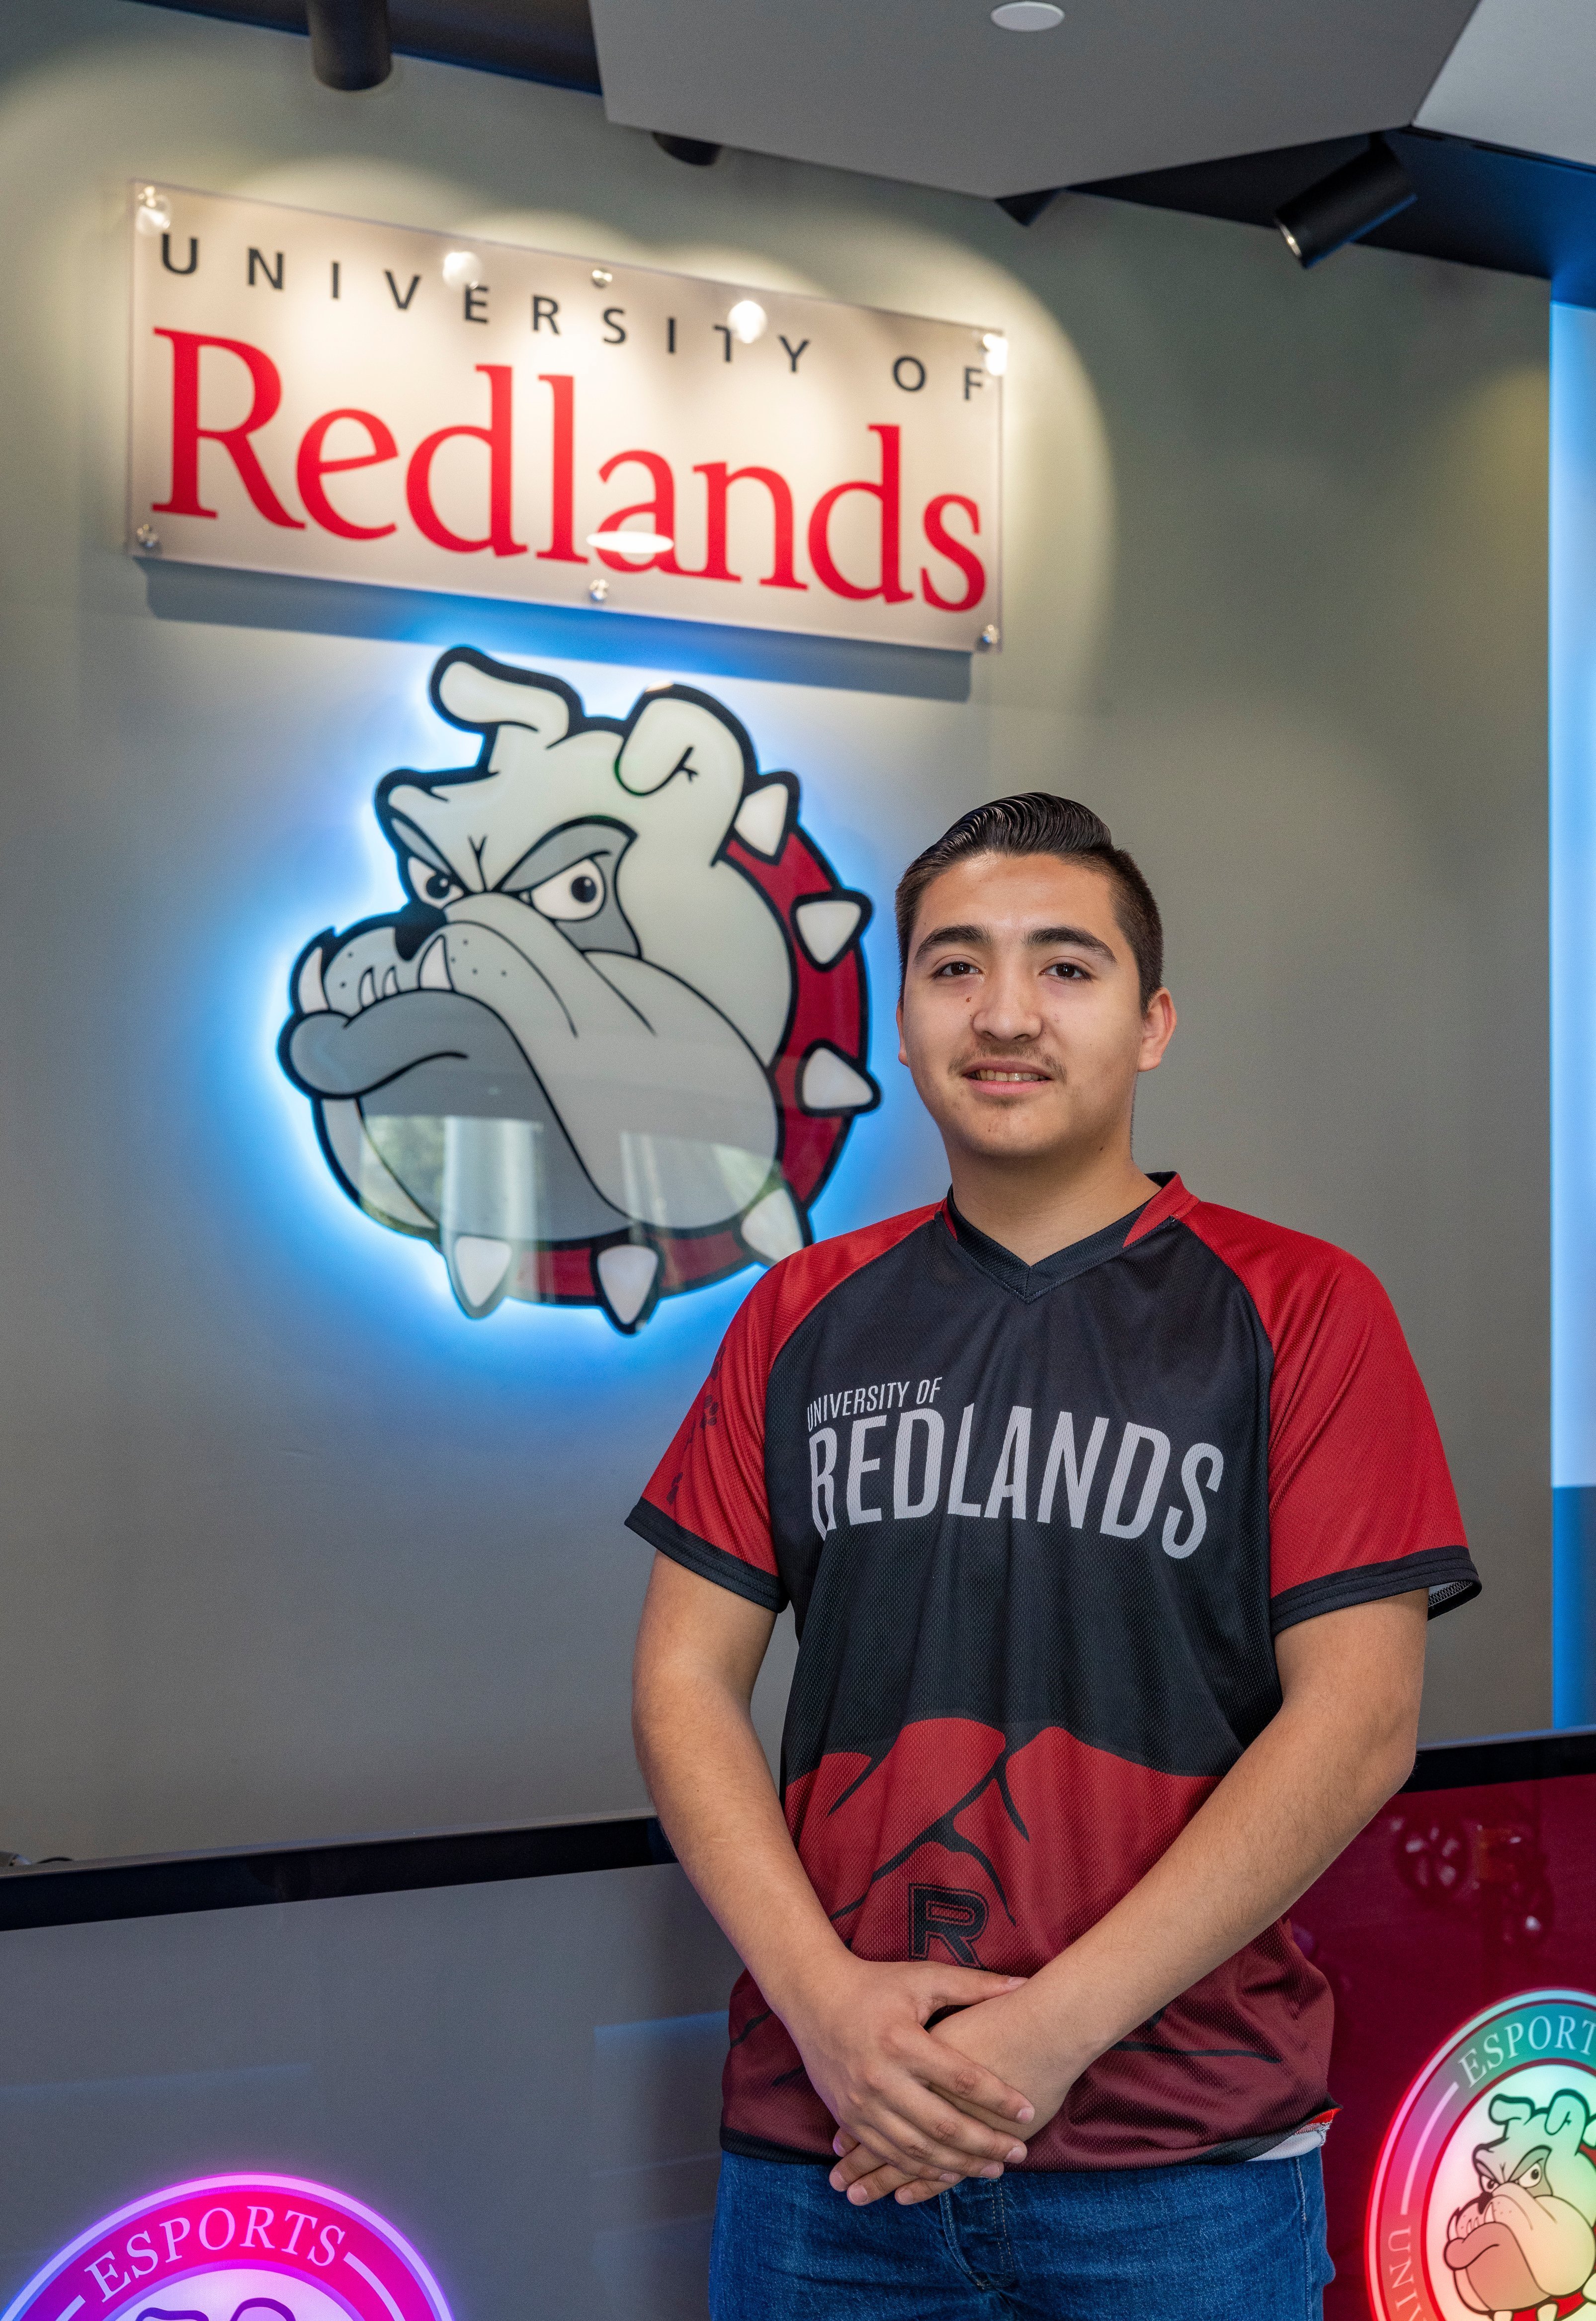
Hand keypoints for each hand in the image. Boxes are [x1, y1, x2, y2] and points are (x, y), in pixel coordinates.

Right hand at [779, 1956, 1036, 2187]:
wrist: (813, 1997)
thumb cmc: (875, 1984)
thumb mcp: (922, 1978)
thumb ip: (973, 1985)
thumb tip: (1023, 1983)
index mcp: (903, 2041)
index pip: (962, 2079)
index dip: (999, 2098)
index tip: (1028, 2110)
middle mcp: (881, 2077)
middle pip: (943, 2125)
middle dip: (985, 2144)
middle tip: (1019, 2154)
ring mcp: (861, 2103)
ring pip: (916, 2150)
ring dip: (958, 2165)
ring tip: (992, 2169)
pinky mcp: (848, 2117)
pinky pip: (888, 2153)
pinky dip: (919, 2170)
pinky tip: (947, 2173)